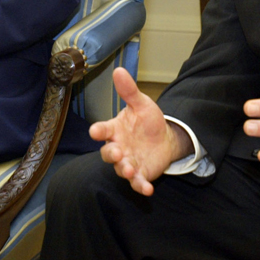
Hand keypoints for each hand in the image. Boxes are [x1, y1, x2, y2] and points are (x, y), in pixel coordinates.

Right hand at [89, 68, 192, 195]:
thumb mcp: (141, 103)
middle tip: (118, 152)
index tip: (95, 132)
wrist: (164, 138)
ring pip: (121, 169)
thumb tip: (118, 70)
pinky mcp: (140, 174)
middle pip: (108, 153)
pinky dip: (141, 187)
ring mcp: (128, 162)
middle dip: (111, 154)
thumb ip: (129, 91)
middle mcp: (118, 147)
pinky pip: (137, 183)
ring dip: (125, 170)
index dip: (98, 131)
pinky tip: (148, 189)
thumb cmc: (147, 120)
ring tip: (130, 169)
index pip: (102, 130)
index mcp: (115, 130)